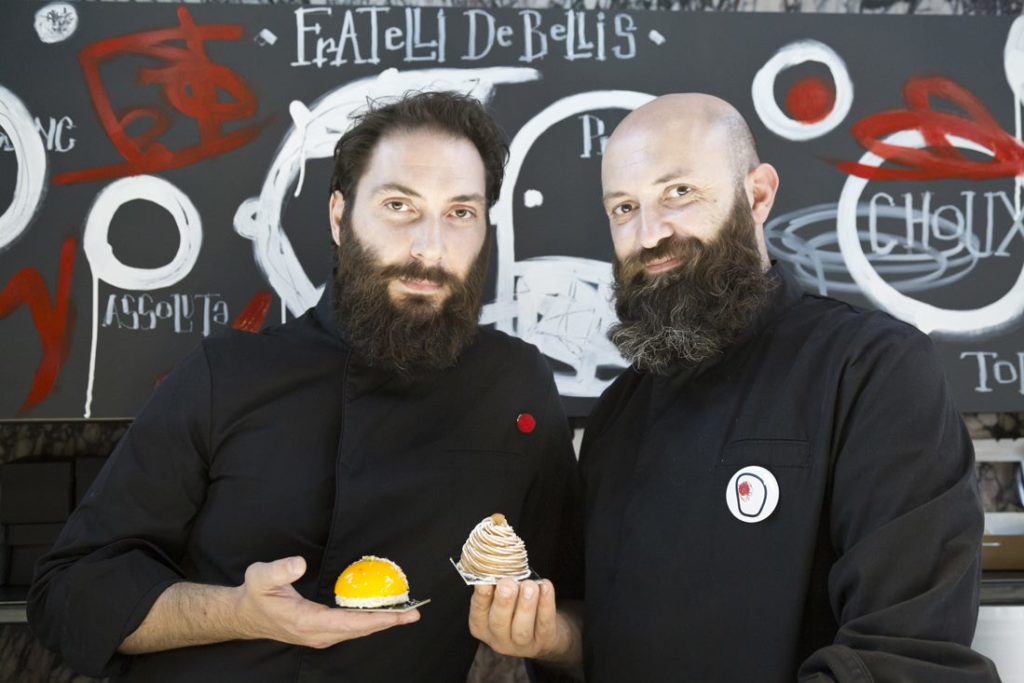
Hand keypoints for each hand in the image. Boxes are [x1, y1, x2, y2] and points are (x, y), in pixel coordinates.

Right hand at [235, 556, 418, 648]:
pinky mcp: (322, 632)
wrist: (245, 614)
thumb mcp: (261, 576)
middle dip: (388, 622)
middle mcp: (317, 634)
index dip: (374, 619)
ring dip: (382, 623)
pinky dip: (370, 622)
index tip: (396, 615)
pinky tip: (384, 614)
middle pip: (359, 630)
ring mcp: (320, 636)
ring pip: (357, 631)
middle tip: (414, 612)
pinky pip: (351, 629)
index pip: (347, 622)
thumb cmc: (255, 594)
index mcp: (306, 622)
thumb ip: (279, 570)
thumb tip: (299, 563)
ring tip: (407, 613)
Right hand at [468, 578, 570, 660]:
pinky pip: (544, 623)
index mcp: (482, 626)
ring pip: (522, 628)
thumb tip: (494, 561)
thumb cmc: (515, 607)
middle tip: (508, 583)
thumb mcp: (499, 597)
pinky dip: (546, 604)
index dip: (481, 598)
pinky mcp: (544, 641)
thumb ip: (495, 584)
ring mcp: (522, 644)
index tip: (484, 582)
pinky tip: (545, 586)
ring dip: (525, 605)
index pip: (478, 613)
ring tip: (529, 585)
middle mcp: (499, 639)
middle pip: (499, 623)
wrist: (541, 631)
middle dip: (503, 602)